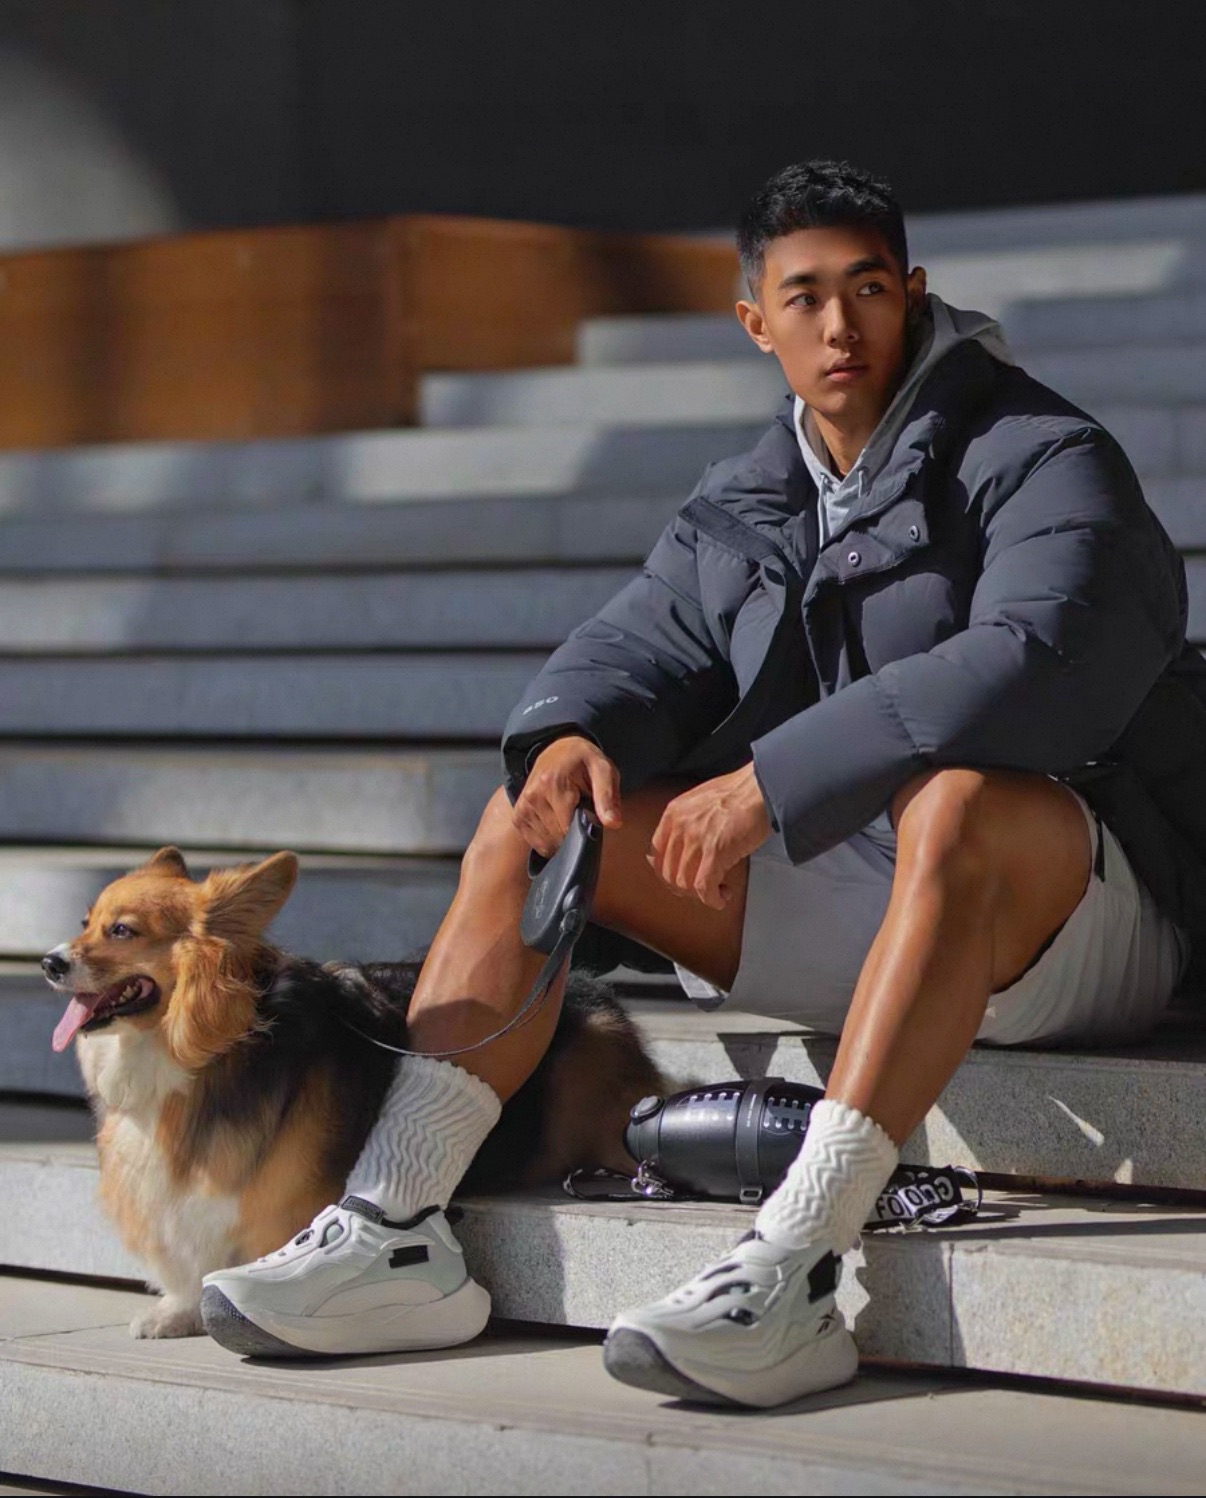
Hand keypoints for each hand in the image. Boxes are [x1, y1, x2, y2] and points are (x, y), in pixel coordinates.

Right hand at [512, 736, 621, 857]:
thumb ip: (608, 797)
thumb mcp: (603, 770)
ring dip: (560, 837)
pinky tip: (555, 821)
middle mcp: (532, 796)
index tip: (589, 815)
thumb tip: (613, 823)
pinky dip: (548, 839)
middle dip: (573, 833)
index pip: (568, 828)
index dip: (584, 829)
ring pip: (546, 843)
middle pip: (557, 837)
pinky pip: (536, 843)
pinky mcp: (518, 816)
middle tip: (579, 811)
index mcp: (553, 784)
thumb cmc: (584, 762)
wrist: (558, 750)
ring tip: (566, 813)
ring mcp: (522, 807)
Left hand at [648, 763, 770, 909]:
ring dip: (700, 895)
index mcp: (673, 813)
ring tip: (717, 891)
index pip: (656, 854)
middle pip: (668, 874)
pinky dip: (712, 899)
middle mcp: (680, 826)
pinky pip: (705, 887)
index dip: (667, 874)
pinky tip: (722, 896)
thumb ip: (686, 822)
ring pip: (684, 883)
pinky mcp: (716, 852)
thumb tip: (680, 850)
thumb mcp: (700, 802)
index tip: (681, 880)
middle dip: (685, 888)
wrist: (761, 788)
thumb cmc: (738, 793)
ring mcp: (696, 839)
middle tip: (702, 889)